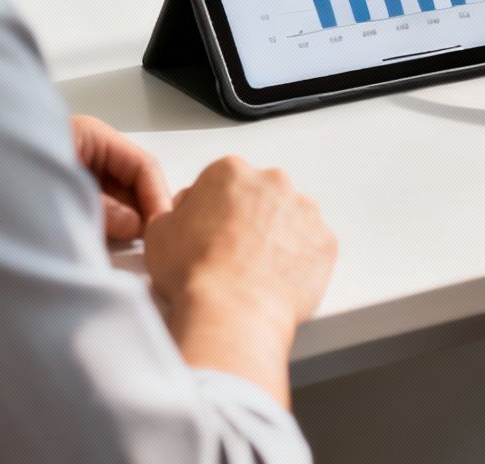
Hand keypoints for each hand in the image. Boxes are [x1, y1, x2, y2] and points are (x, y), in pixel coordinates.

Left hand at [71, 115, 172, 245]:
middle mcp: (92, 153)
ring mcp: (82, 174)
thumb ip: (104, 208)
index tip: (164, 225)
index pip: (142, 165)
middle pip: (134, 182)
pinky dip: (110, 224)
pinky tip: (114, 240)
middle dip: (145, 210)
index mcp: (93, 137)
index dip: (157, 195)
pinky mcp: (70, 195)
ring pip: (120, 198)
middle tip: (154, 240)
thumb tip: (136, 226)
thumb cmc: (10, 176)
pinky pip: (102, 208)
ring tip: (136, 243)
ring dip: (127, 220)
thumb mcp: (64, 188)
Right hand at [144, 156, 336, 405]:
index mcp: (230, 172)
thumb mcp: (159, 233)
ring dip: (277, 238)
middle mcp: (272, 182)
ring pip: (290, 220)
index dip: (214, 211)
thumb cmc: (196, 273)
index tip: (211, 232)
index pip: (223, 183)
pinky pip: (312, 248)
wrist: (231, 311)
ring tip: (256, 271)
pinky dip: (298, 262)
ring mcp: (304, 211)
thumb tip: (184, 213)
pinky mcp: (325, 241)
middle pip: (261, 196)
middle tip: (233, 253)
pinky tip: (277, 281)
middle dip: (250, 219)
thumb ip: (175, 212)